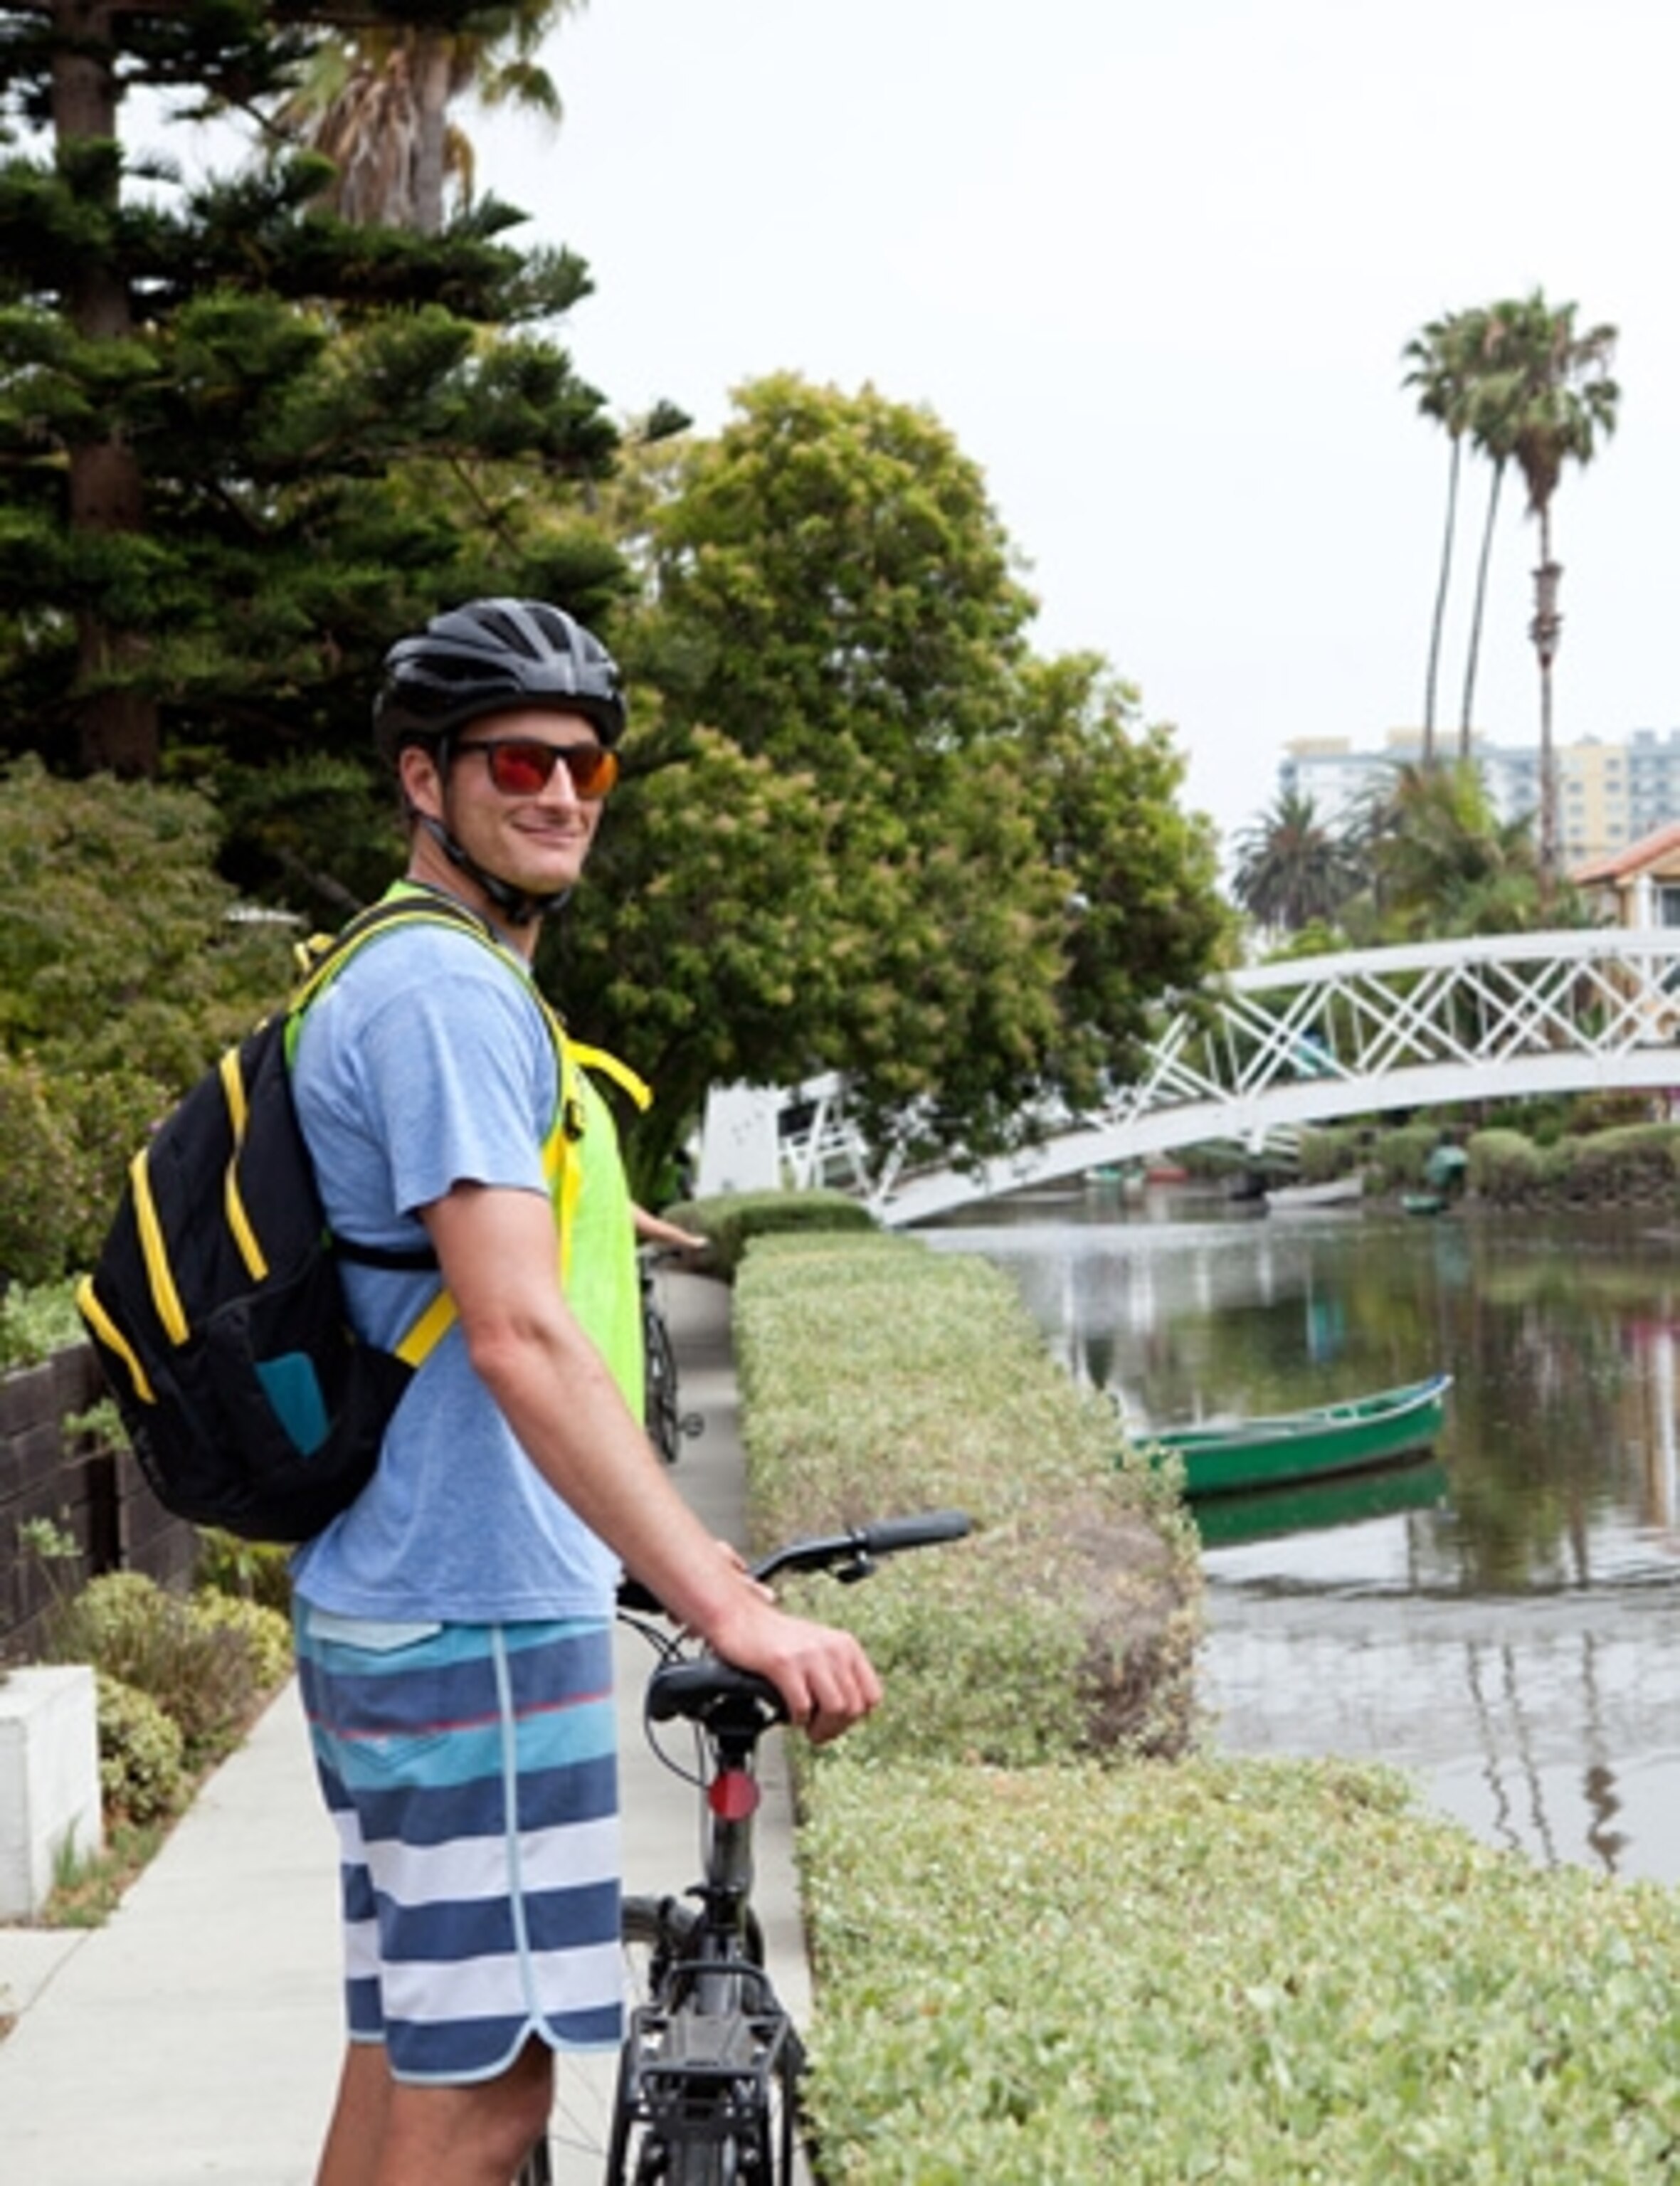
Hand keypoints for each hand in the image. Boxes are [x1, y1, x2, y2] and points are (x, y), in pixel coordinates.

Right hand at [708, 1591, 881, 1743]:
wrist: (740, 1616)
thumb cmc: (776, 1636)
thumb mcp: (819, 1647)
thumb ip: (837, 1672)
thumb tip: (849, 1709)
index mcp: (846, 1646)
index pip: (872, 1695)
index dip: (856, 1717)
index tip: (840, 1723)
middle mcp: (833, 1649)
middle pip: (854, 1707)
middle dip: (837, 1729)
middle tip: (820, 1733)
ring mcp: (809, 1656)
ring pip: (835, 1709)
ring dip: (820, 1728)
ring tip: (807, 1728)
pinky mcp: (784, 1664)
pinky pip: (802, 1705)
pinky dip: (797, 1719)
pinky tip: (789, 1714)